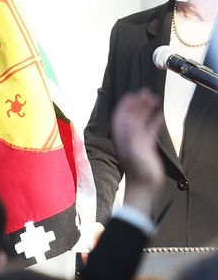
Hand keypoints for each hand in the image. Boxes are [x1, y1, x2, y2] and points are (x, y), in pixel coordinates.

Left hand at [112, 89, 163, 212]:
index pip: (121, 116)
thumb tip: (128, 118)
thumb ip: (130, 134)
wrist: (144, 186)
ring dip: (146, 110)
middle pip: (131, 116)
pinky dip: (154, 122)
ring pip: (141, 121)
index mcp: (122, 137)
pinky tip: (159, 116)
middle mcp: (128, 137)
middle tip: (146, 93)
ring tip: (153, 100)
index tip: (132, 94)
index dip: (125, 105)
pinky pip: (150, 131)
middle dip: (137, 104)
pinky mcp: (147, 147)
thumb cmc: (138, 170)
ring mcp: (137, 141)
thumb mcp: (133, 150)